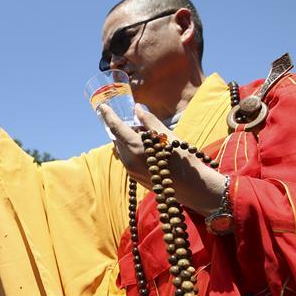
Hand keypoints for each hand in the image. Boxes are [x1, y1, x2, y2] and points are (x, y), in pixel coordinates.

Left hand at [99, 103, 225, 215]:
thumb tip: (137, 109)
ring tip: (148, 139)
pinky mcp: (135, 179)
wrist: (193, 188)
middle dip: (124, 129)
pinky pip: (128, 160)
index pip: (116, 128)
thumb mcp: (167, 137)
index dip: (108, 116)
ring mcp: (131, 172)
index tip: (102, 107)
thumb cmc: (184, 160)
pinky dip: (132, 151)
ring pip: (122, 150)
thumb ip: (150, 121)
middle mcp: (129, 161)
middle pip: (118, 139)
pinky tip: (149, 151)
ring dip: (128, 140)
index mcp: (136, 148)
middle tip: (140, 125)